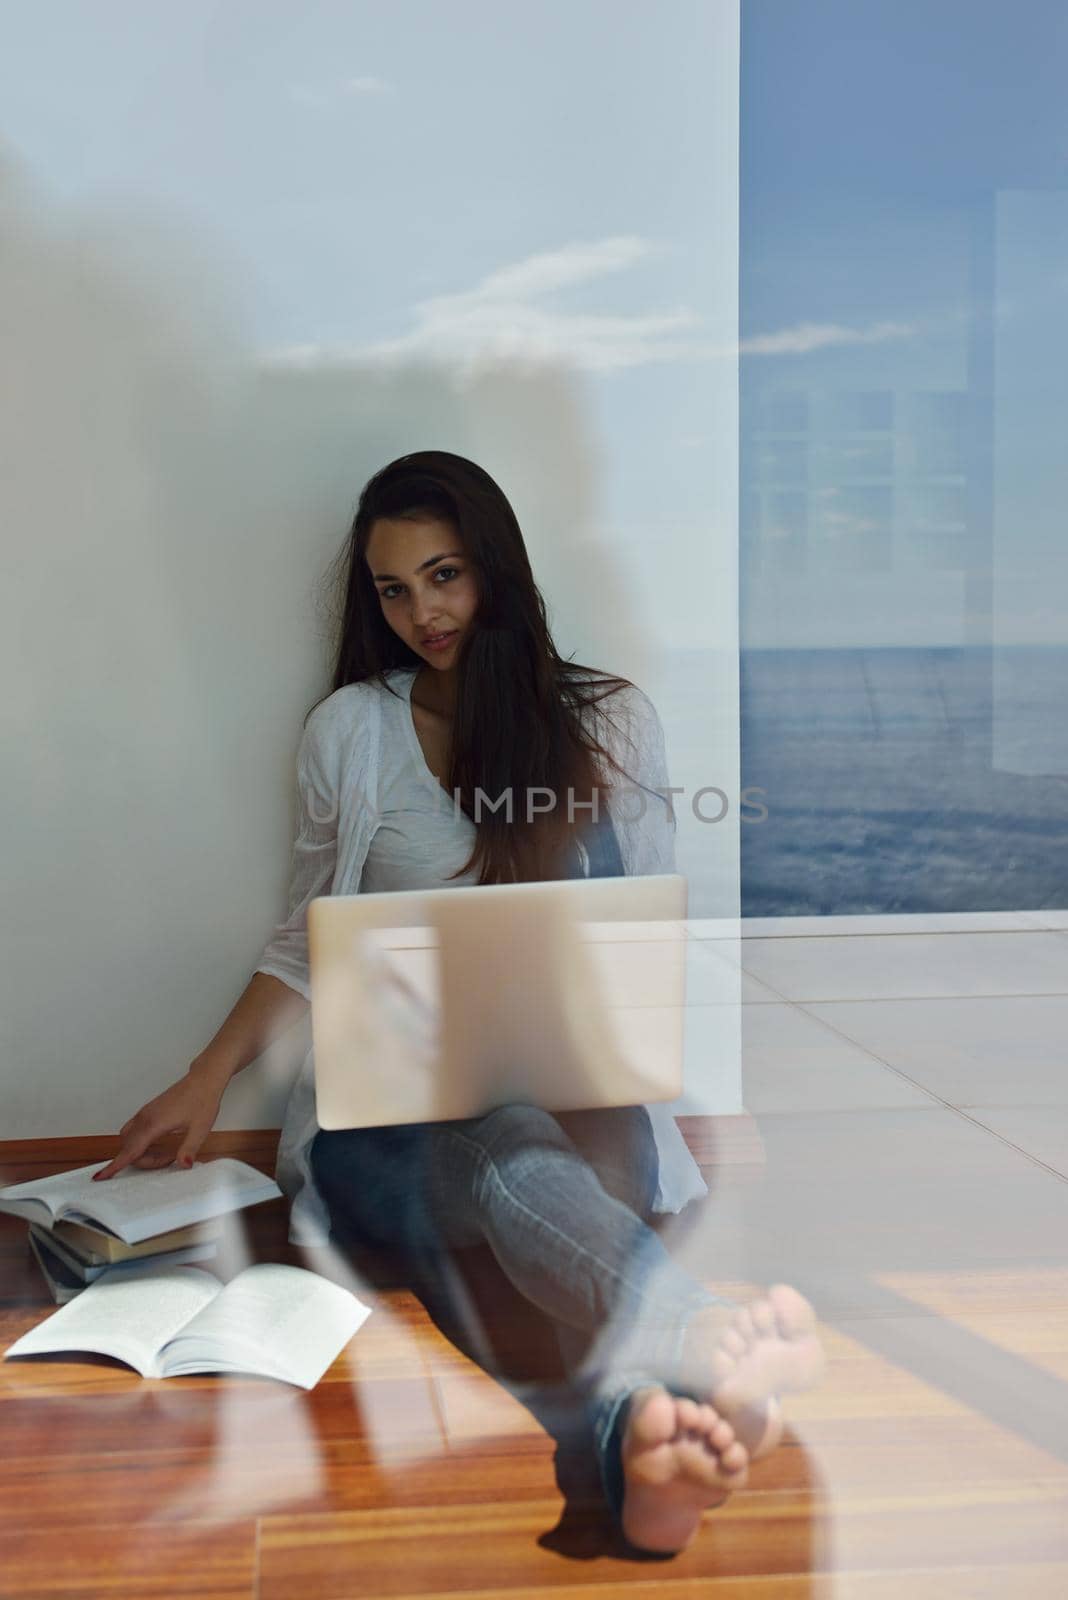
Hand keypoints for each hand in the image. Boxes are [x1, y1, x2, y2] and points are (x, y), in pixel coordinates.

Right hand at [92, 1067, 226, 1180]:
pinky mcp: (148, 1112)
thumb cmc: (202, 1100)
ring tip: (165, 1153)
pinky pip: (134, 1131)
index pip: (130, 1150)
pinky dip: (140, 1142)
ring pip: (129, 1139)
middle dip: (143, 1160)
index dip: (115, 1165)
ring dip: (140, 1151)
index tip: (100, 1177)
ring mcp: (145, 1114)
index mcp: (154, 1123)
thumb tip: (183, 1165)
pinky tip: (159, 1144)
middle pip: (128, 1148)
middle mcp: (145, 1118)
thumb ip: (189, 1148)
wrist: (203, 1080)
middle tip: (169, 1160)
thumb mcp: (200, 1128)